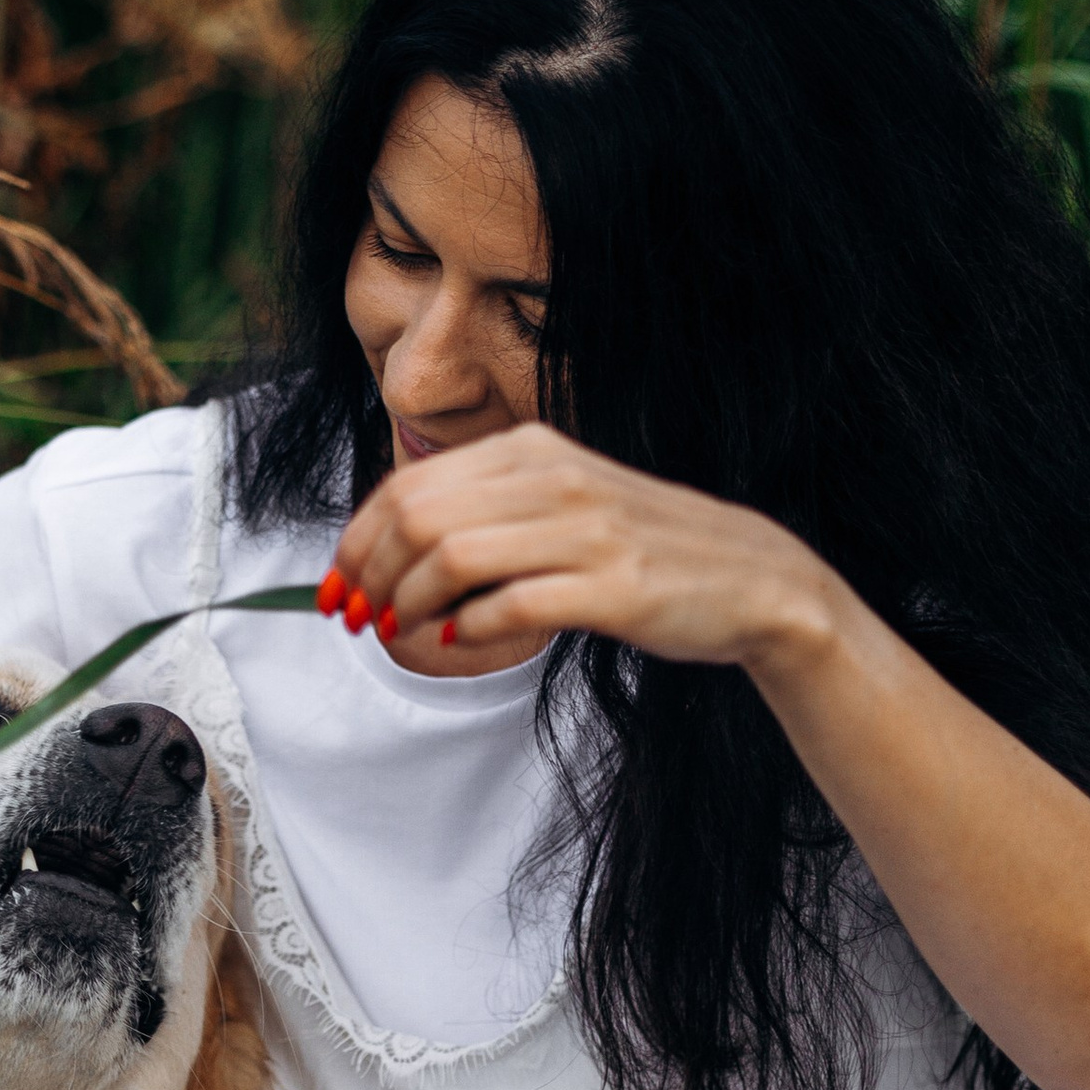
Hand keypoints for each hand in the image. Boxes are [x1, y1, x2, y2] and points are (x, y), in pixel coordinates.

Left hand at [331, 421, 836, 675]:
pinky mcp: (613, 587)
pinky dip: (470, 627)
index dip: (357, 539)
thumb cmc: (642, 551)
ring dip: (406, 601)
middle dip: (369, 572)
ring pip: (451, 555)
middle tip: (356, 615)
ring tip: (398, 629)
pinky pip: (511, 604)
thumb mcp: (560, 505)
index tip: (336, 585)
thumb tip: (388, 558)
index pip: (409, 485)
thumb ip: (486, 515)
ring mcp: (586, 531)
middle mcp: (554, 479)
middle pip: (418, 516)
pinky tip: (459, 639)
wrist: (753, 579)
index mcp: (533, 450)